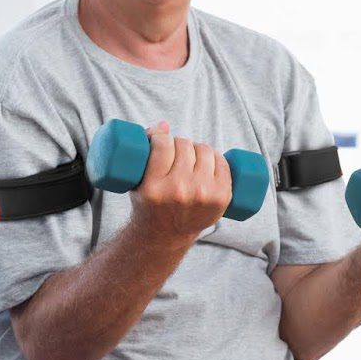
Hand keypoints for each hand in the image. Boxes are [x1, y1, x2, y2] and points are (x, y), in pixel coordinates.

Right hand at [128, 121, 231, 243]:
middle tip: (175, 150)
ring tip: (191, 154)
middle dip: (179, 142)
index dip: (160, 135)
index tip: (158, 137)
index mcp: (154, 188)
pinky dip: (217, 158)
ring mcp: (202, 195)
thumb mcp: (137, 183)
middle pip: (184, 146)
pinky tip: (210, 159)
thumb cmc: (148, 204)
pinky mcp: (221, 198)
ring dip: (197, 147)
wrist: (166, 235)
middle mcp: (178, 191)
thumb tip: (163, 124)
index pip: (162, 145)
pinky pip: (223, 164)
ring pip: (204, 151)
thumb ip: (146, 153)